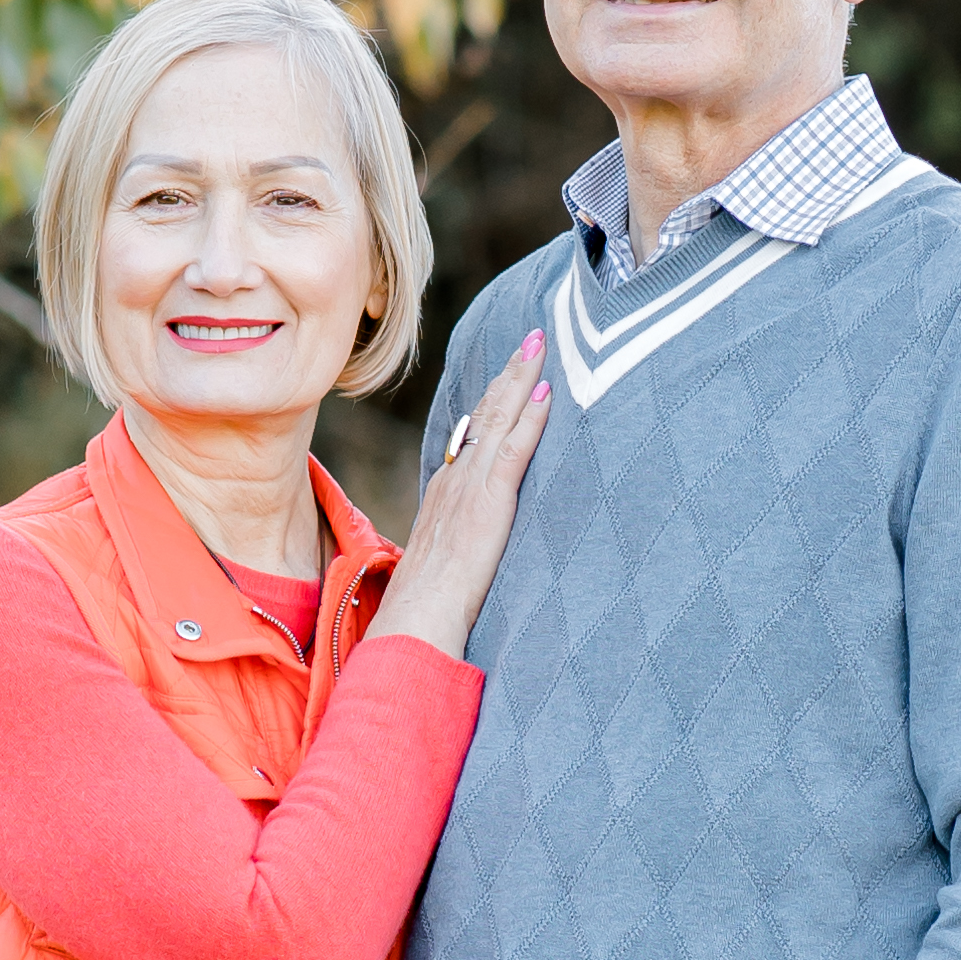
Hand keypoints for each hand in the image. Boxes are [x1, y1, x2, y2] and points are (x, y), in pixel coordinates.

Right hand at [379, 330, 550, 657]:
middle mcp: (455, 481)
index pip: (475, 432)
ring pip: (498, 420)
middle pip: (485, 413)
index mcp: (447, 492)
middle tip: (535, 336)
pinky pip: (511, 451)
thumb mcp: (445, 561)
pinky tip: (545, 392)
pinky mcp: (487, 504)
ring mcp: (469, 489)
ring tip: (541, 344)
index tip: (514, 370)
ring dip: (521, 378)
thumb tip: (476, 539)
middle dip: (511, 372)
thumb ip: (462, 541)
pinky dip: (529, 419)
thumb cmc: (428, 606)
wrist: (415, 623)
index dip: (496, 399)